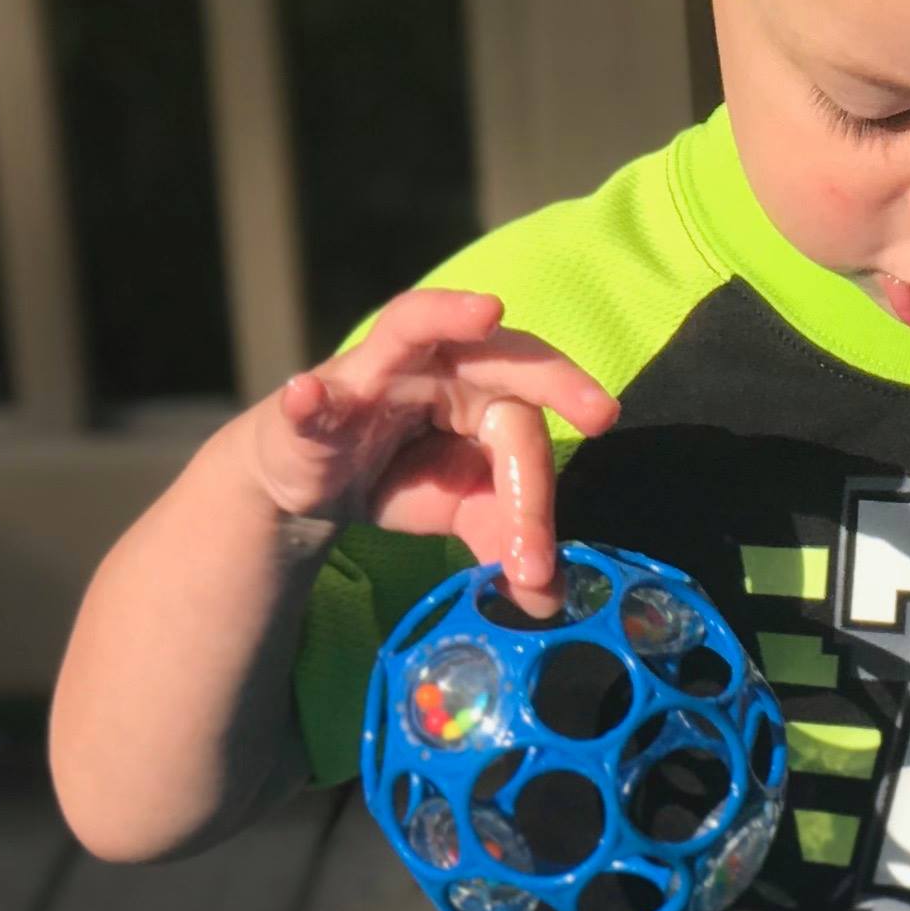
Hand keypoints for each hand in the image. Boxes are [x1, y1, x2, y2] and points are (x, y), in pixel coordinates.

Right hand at [250, 290, 617, 610]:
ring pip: (413, 328)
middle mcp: (441, 363)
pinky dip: (313, 397)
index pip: (527, 432)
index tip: (536, 572)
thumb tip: (550, 596)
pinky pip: (317, 395)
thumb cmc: (401, 476)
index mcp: (487, 391)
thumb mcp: (462, 509)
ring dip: (446, 316)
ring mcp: (376, 370)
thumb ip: (506, 538)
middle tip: (601, 411)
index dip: (536, 502)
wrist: (315, 482)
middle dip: (553, 377)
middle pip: (504, 356)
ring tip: (485, 314)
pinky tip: (308, 395)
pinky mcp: (318, 400)